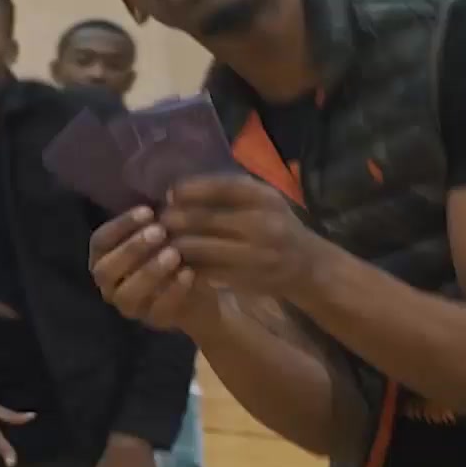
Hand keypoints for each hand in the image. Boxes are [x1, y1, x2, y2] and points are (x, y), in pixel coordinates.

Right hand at [89, 206, 218, 336]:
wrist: (203, 289)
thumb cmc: (176, 252)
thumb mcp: (165, 234)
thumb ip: (156, 221)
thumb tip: (163, 195)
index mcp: (105, 258)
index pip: (99, 242)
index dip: (120, 226)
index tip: (147, 211)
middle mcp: (110, 285)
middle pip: (105, 270)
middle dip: (131, 249)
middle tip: (159, 232)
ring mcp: (130, 307)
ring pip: (126, 295)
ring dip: (149, 272)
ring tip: (174, 254)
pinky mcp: (154, 322)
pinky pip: (158, 311)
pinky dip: (173, 291)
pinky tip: (189, 273)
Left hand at [160, 174, 323, 296]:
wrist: (307, 265)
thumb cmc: (276, 223)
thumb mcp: (263, 198)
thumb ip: (228, 190)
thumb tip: (178, 189)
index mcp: (264, 197)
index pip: (219, 188)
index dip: (189, 190)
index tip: (170, 194)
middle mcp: (262, 223)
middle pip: (204, 219)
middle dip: (175, 219)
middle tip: (159, 221)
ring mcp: (255, 254)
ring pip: (200, 248)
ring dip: (176, 245)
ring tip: (163, 241)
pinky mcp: (247, 278)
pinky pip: (206, 270)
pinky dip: (188, 265)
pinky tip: (178, 261)